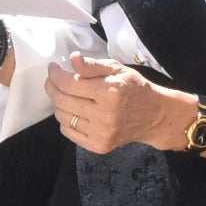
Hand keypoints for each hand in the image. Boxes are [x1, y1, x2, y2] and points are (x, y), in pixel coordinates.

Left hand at [50, 54, 173, 156]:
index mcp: (109, 92)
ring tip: (65, 95)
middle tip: (53, 80)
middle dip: (52, 87)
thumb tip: (72, 59)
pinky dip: (66, 120)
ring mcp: (101, 133)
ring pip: (62, 117)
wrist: (154, 116)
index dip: (55, 75)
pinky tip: (74, 111)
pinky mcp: (98, 146)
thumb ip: (93, 65)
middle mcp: (104, 115)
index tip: (53, 68)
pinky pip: (69, 132)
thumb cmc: (135, 90)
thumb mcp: (118, 70)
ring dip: (58, 104)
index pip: (69, 84)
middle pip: (62, 101)